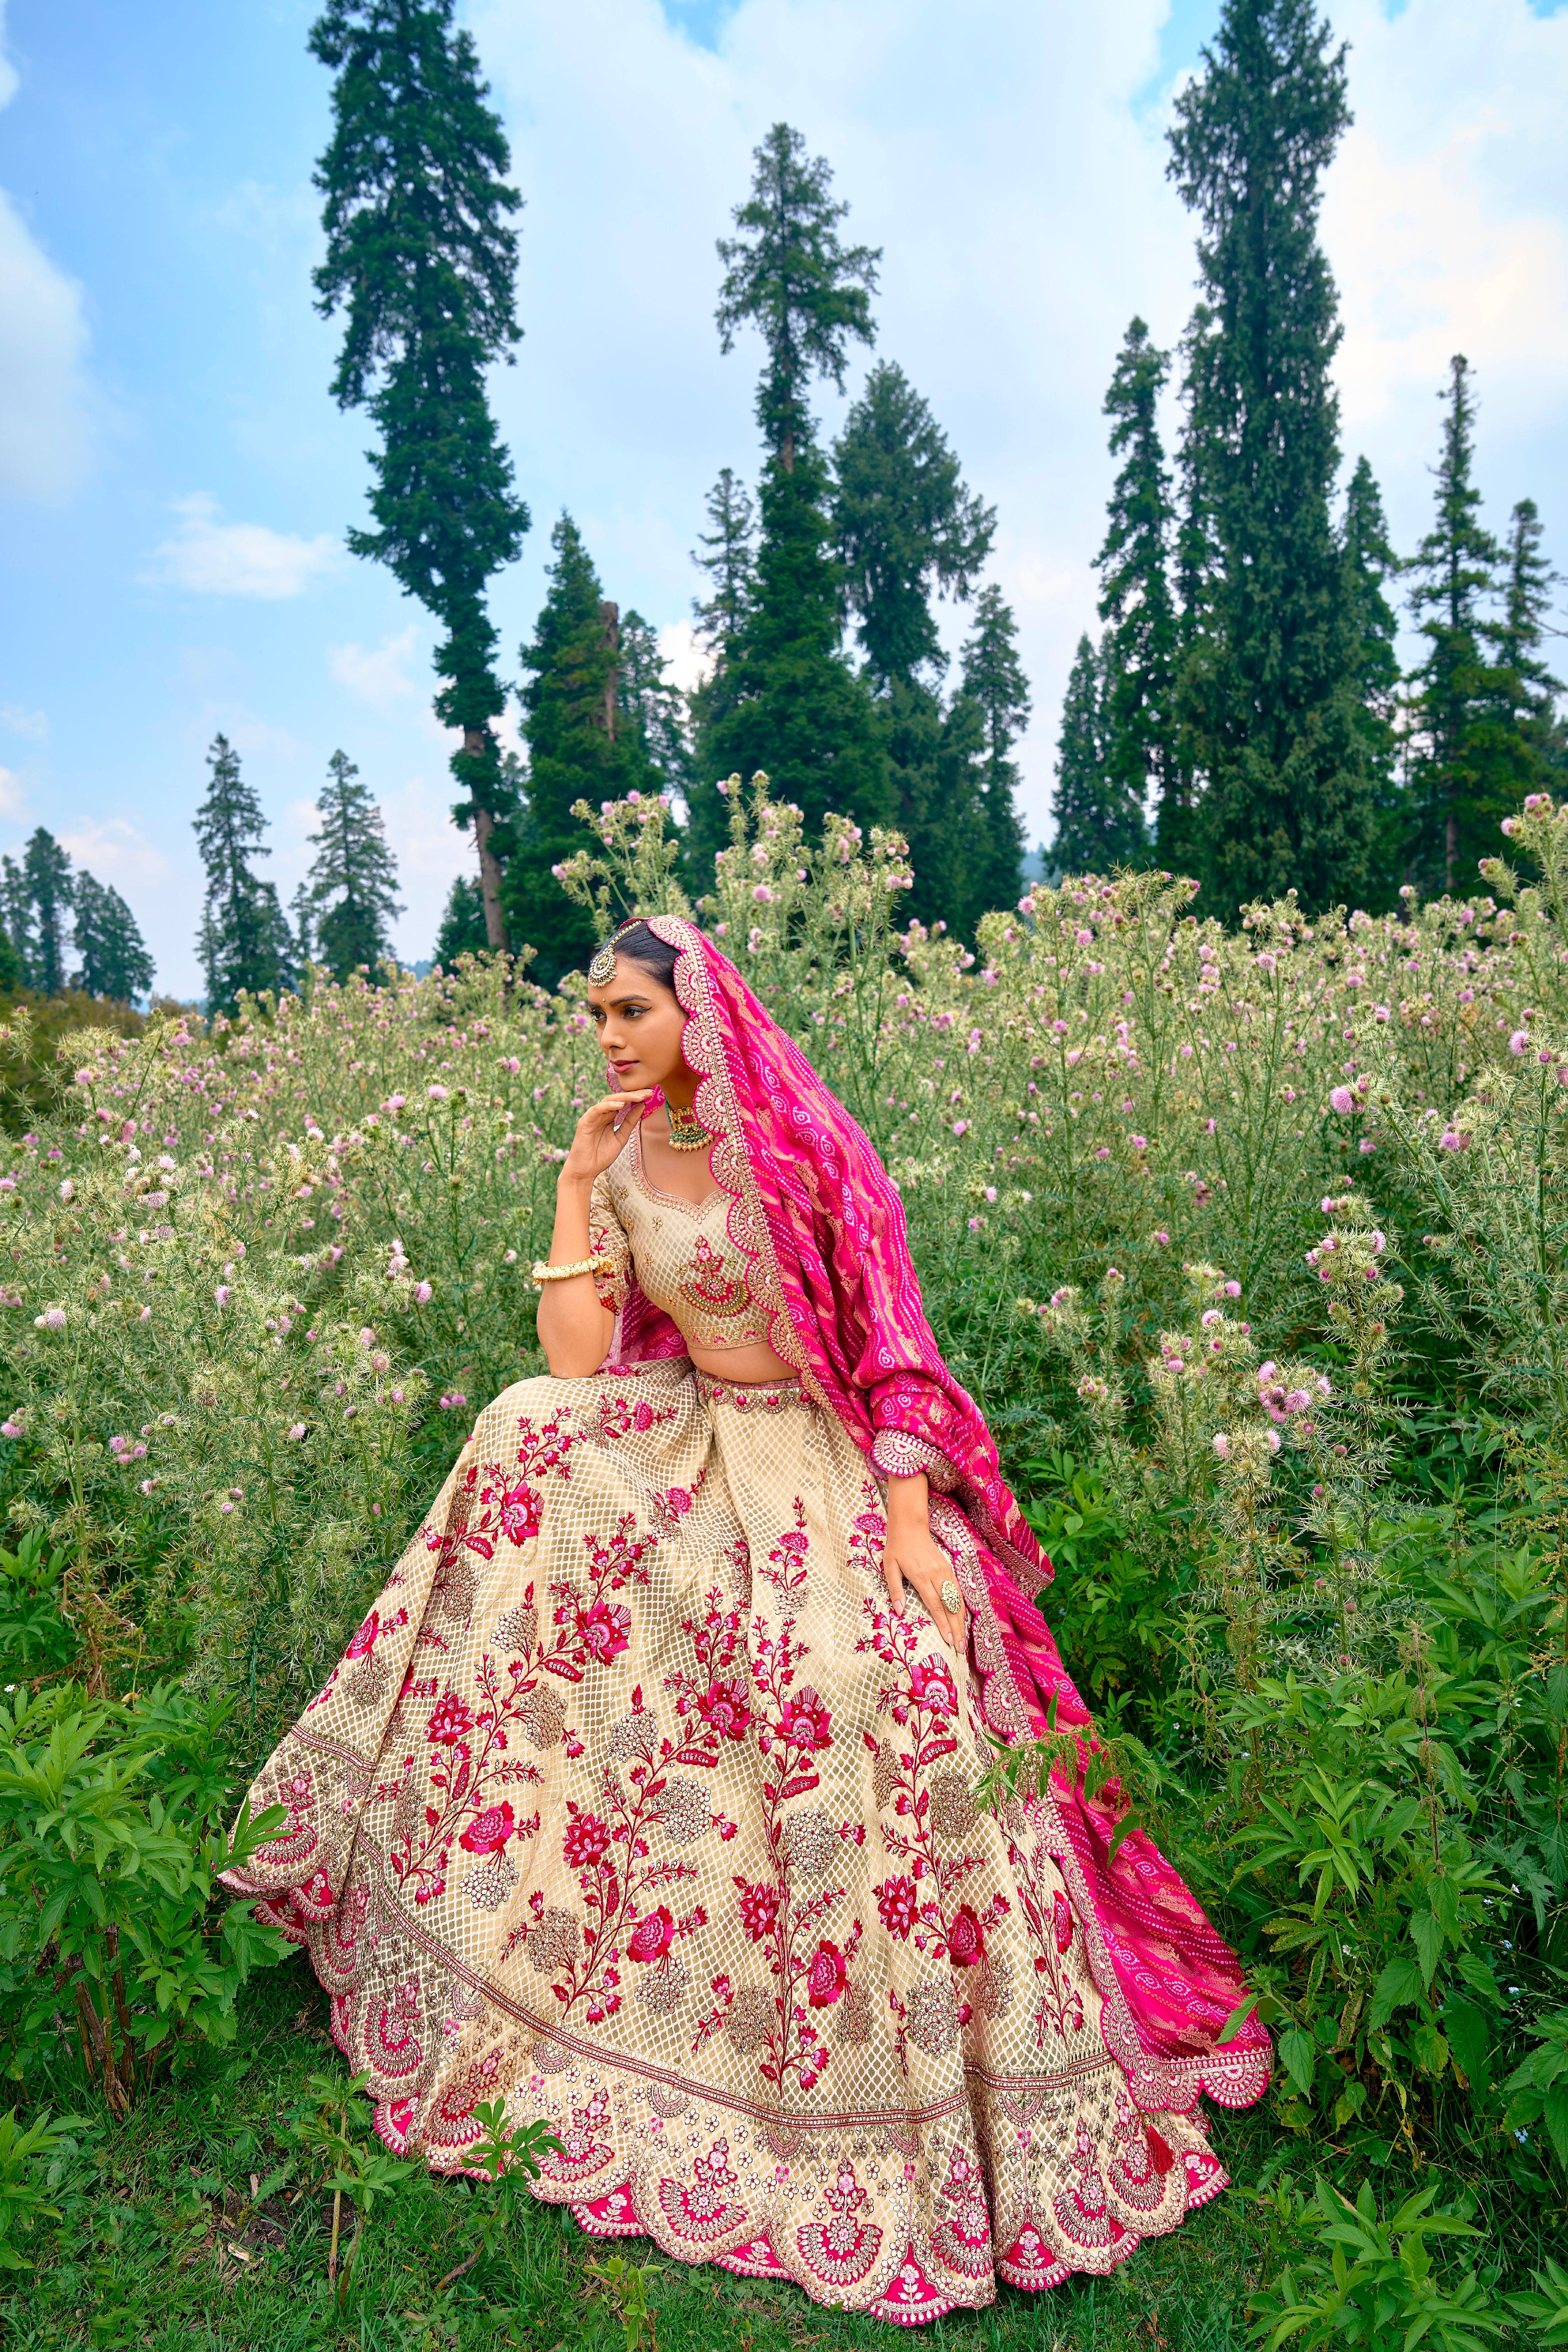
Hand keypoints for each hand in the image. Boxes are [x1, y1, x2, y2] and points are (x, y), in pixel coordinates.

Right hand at [561, 1091, 652, 1185]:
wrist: (586, 1171)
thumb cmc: (602, 1155)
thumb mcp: (621, 1137)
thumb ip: (629, 1122)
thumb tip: (642, 1105)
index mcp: (609, 1117)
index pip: (624, 1102)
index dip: (637, 1097)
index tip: (651, 1094)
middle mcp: (601, 1114)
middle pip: (617, 1098)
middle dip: (633, 1094)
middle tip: (648, 1092)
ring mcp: (592, 1117)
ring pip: (608, 1100)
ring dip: (624, 1098)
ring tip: (638, 1097)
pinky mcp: (585, 1122)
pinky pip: (597, 1110)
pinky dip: (608, 1106)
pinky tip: (620, 1105)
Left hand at [883, 1517, 964, 1652]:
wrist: (910, 1527)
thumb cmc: (897, 1548)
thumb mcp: (889, 1567)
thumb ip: (895, 1589)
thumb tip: (899, 1611)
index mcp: (921, 1576)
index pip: (935, 1605)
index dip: (942, 1623)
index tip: (947, 1639)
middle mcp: (936, 1574)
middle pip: (949, 1606)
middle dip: (955, 1628)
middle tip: (958, 1646)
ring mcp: (945, 1571)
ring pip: (957, 1599)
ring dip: (960, 1620)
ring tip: (962, 1637)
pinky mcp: (948, 1568)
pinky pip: (958, 1590)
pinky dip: (961, 1606)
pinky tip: (962, 1618)